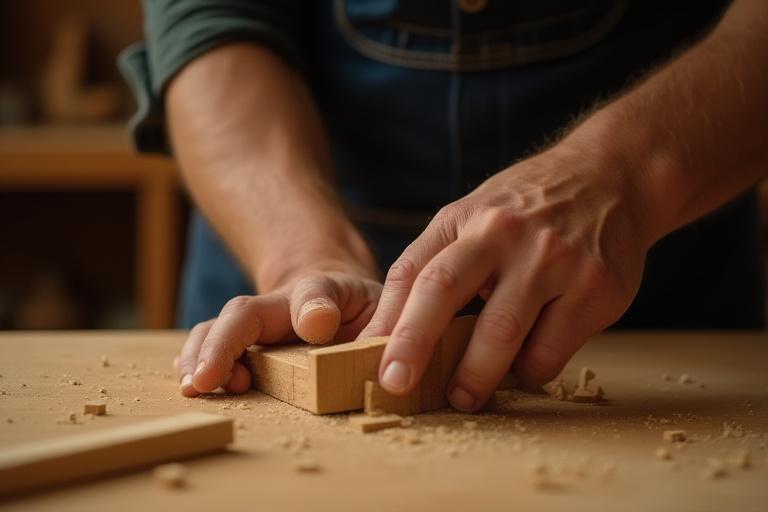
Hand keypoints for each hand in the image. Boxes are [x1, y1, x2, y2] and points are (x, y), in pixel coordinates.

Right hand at [174, 261, 381, 396]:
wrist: (335, 300)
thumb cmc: (362, 309)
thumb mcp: (383, 309)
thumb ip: (380, 323)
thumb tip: (359, 347)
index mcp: (324, 295)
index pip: (316, 292)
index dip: (314, 307)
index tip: (317, 325)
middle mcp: (280, 306)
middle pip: (245, 313)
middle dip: (224, 343)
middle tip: (207, 377)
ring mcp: (256, 325)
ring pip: (218, 327)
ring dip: (201, 356)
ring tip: (195, 386)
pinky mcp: (242, 344)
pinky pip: (209, 345)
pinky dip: (194, 362)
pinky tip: (189, 382)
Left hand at [359, 144, 651, 410]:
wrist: (611, 177)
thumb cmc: (527, 211)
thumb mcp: (473, 218)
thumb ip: (434, 265)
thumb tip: (387, 332)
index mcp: (465, 218)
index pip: (412, 271)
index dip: (386, 320)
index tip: (368, 360)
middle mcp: (504, 233)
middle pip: (443, 291)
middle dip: (413, 344)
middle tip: (396, 384)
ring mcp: (552, 259)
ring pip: (502, 332)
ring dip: (475, 375)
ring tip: (462, 397)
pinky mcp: (595, 287)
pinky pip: (550, 350)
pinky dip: (528, 370)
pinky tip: (523, 367)